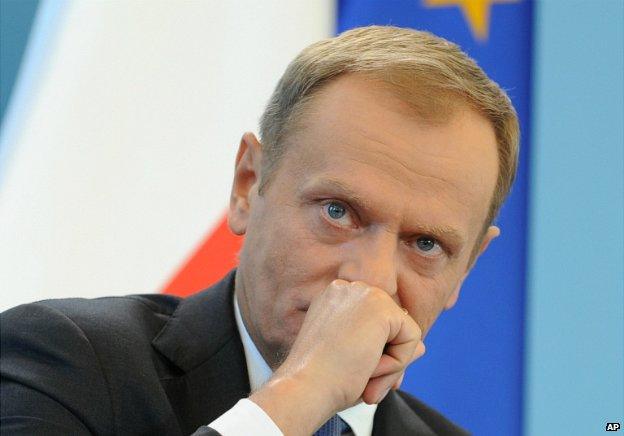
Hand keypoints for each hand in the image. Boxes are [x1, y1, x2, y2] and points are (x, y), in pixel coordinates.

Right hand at [250, 279, 424, 434]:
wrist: (305, 387)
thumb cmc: (322, 380)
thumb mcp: (355, 362)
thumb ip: (386, 349)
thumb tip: (422, 347)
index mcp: (333, 297)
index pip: (375, 322)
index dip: (377, 353)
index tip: (364, 379)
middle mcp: (347, 288)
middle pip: (391, 324)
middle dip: (387, 358)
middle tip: (369, 387)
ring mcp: (364, 293)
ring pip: (403, 331)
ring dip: (390, 363)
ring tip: (365, 379)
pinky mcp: (381, 307)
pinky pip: (412, 337)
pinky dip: (397, 363)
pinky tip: (369, 369)